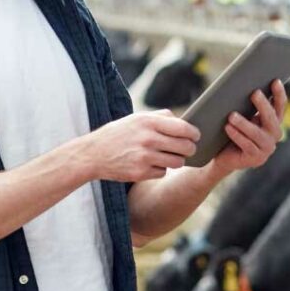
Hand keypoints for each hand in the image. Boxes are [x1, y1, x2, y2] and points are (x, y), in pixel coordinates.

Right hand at [84, 110, 199, 182]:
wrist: (93, 154)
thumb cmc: (118, 133)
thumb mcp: (136, 118)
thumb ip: (160, 117)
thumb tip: (184, 121)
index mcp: (148, 122)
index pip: (183, 128)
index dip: (194, 133)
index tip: (196, 136)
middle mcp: (148, 139)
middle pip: (185, 146)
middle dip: (190, 148)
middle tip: (188, 148)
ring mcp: (144, 157)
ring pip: (177, 162)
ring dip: (177, 160)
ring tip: (170, 156)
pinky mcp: (141, 173)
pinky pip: (163, 172)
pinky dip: (161, 169)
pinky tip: (152, 164)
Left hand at [208, 80, 285, 179]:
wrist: (224, 155)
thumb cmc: (233, 130)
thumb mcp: (242, 115)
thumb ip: (247, 105)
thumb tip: (242, 84)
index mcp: (273, 122)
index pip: (280, 107)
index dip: (279, 94)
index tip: (275, 81)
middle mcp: (274, 135)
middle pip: (271, 119)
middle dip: (263, 105)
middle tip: (254, 93)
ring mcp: (266, 148)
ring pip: (257, 134)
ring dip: (244, 124)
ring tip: (232, 115)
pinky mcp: (256, 159)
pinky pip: (247, 145)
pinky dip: (237, 135)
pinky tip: (228, 128)